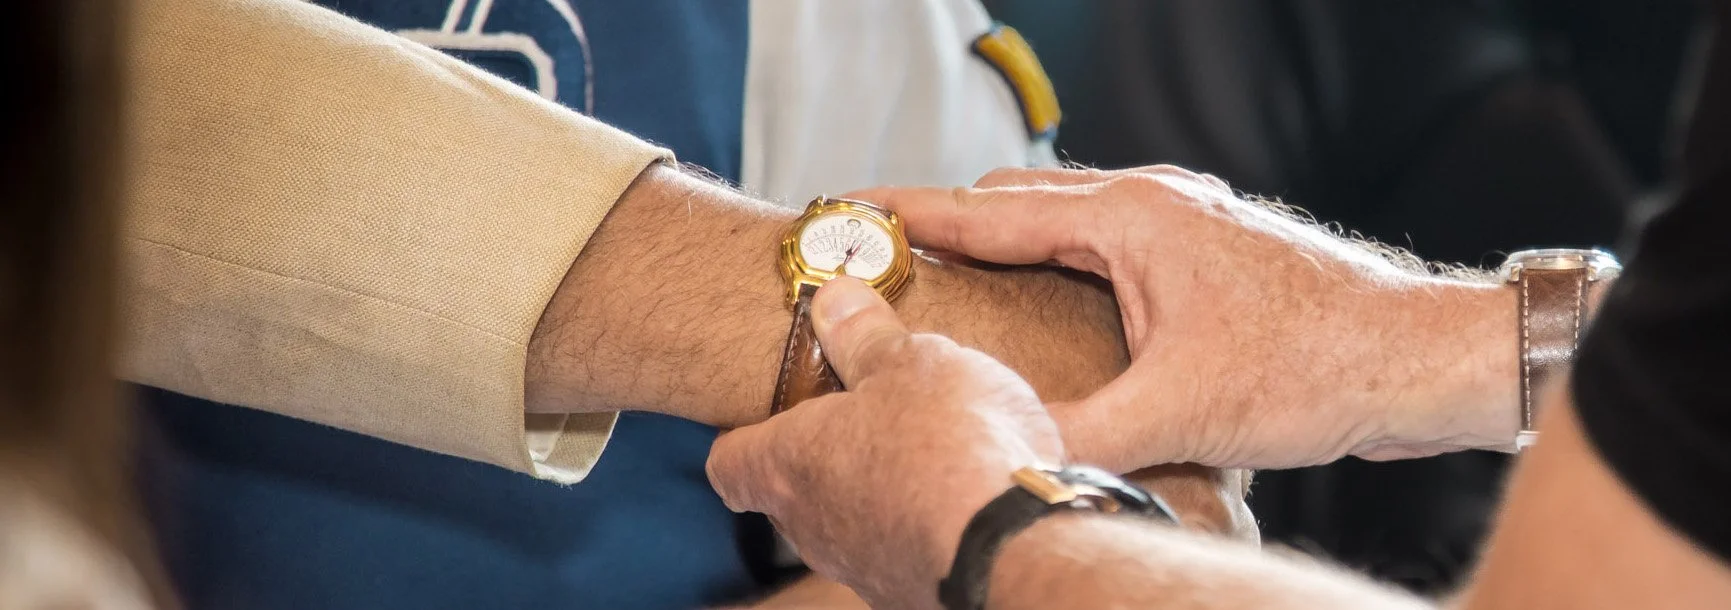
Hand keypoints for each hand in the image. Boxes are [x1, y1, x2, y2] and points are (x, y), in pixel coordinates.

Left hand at [706, 277, 1063, 609]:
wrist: (1016, 548)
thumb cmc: (946, 446)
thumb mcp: (909, 363)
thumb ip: (866, 336)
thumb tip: (833, 301)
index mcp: (791, 465)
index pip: (730, 464)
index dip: (745, 436)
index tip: (768, 415)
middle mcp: (814, 527)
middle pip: (797, 491)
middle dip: (831, 454)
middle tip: (871, 413)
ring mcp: (864, 566)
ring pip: (858, 518)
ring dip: (887, 486)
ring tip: (937, 446)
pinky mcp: (917, 590)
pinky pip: (914, 541)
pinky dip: (934, 517)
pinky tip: (978, 489)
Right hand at [852, 166, 1517, 470]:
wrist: (1424, 358)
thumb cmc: (1316, 368)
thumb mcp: (1180, 412)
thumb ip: (1079, 433)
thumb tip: (1002, 455)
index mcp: (1132, 219)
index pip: (990, 211)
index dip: (911, 216)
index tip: (848, 212)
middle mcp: (1155, 203)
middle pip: (1020, 202)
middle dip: (950, 224)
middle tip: (888, 261)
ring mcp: (1187, 221)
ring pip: (1067, 218)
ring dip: (1006, 241)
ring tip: (952, 280)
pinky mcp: (1208, 253)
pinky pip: (1107, 240)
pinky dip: (1058, 258)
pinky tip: (1052, 304)